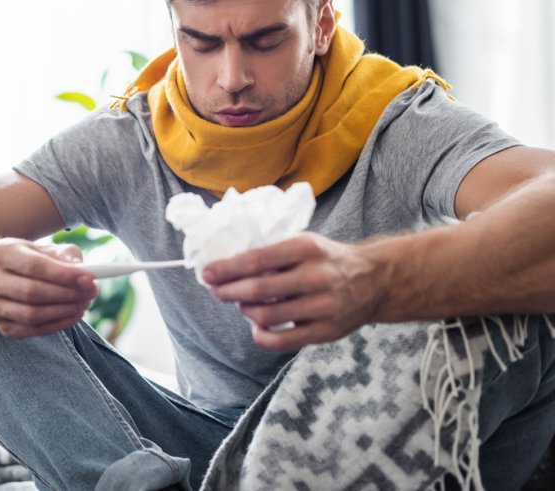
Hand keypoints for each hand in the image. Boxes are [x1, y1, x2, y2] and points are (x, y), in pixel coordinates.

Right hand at [0, 238, 97, 338]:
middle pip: (32, 292)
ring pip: (32, 315)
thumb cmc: (28, 259)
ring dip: (64, 311)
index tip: (89, 278)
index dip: (63, 275)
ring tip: (84, 303)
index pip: (33, 266)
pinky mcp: (2, 327)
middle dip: (67, 294)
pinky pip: (33, 330)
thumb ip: (65, 256)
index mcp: (0, 253)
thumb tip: (83, 273)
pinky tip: (73, 315)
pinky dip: (58, 324)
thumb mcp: (44, 249)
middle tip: (91, 292)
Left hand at [201, 233, 386, 350]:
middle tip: (216, 291)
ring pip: (266, 315)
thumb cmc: (328, 259)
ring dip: (244, 310)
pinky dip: (261, 335)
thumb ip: (272, 253)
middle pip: (258, 289)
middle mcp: (316, 276)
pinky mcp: (326, 331)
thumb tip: (227, 265)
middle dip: (229, 291)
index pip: (257, 259)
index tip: (208, 273)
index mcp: (307, 248)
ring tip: (241, 304)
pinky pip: (282, 340)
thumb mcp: (304, 243)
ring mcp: (323, 306)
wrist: (375, 280)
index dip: (227, 268)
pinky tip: (256, 326)